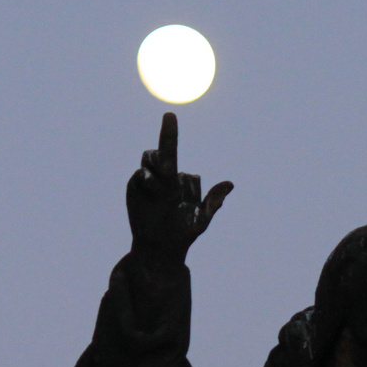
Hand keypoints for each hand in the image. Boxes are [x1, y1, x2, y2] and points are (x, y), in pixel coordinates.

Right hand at [126, 112, 233, 264]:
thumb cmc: (182, 235)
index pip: (191, 177)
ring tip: (167, 171)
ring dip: (160, 160)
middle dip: (169, 130)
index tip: (193, 202)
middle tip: (170, 118)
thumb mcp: (201, 220)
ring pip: (152, 155)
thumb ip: (213, 201)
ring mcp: (151, 180)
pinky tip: (159, 190)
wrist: (158, 248)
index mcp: (186, 187)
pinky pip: (142, 173)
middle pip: (168, 148)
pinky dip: (151, 179)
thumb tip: (231, 183)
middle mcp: (168, 178)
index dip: (191, 188)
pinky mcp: (136, 185)